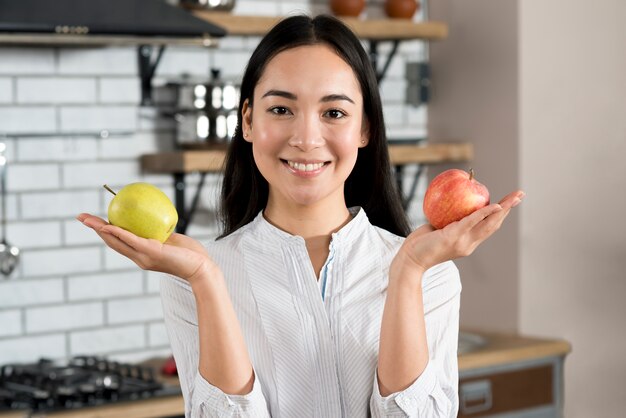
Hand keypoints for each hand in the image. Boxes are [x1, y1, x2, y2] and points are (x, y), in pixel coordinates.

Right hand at [76, 213, 217, 284]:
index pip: (119, 242)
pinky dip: (118, 232)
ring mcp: (143, 257)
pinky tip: (108, 224)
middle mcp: (139, 258)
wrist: (201, 267)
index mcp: (141, 255)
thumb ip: (160, 233)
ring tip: (87, 220)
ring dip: (100, 229)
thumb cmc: (189, 253)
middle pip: (111, 241)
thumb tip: (154, 215)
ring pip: (116, 241)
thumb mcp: (171, 239)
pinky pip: (131, 240)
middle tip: (81, 217)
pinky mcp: (151, 252)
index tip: (93, 220)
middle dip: (95, 229)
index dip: (104, 231)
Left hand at [392, 190, 524, 276]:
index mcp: (468, 243)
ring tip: (514, 198)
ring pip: (488, 223)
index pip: (488, 227)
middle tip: (520, 194)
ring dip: (504, 208)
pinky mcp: (453, 237)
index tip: (509, 202)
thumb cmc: (421, 243)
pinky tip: (495, 204)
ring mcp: (463, 242)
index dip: (500, 215)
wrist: (410, 259)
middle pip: (494, 224)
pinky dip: (485, 212)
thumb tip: (453, 201)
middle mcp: (469, 244)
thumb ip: (449, 220)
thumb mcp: (439, 230)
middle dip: (509, 208)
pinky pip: (472, 221)